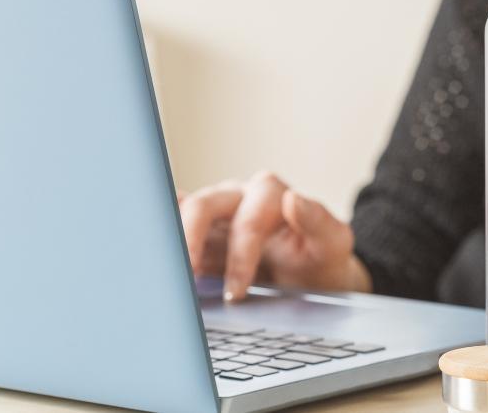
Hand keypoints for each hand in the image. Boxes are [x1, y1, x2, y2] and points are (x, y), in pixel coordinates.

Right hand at [178, 171, 371, 301]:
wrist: (314, 278)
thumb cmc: (321, 260)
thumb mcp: (334, 246)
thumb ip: (321, 223)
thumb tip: (295, 199)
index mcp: (271, 195)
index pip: (248, 219)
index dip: (240, 256)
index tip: (236, 292)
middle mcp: (238, 197)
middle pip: (204, 206)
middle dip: (192, 241)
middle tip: (188, 279)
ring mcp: (216, 214)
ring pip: (183, 214)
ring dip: (173, 242)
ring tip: (170, 274)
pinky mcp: (199, 233)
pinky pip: (174, 225)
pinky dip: (163, 237)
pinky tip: (154, 254)